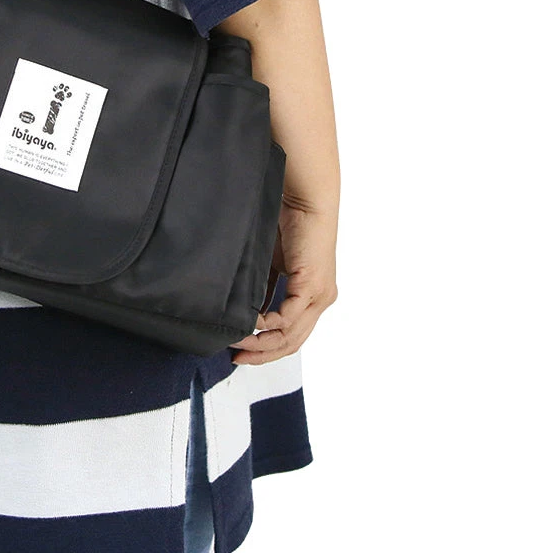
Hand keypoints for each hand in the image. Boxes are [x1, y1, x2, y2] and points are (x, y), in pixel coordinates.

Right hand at [229, 197, 337, 364]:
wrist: (305, 200)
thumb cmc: (287, 221)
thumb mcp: (269, 261)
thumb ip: (263, 285)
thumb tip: (244, 306)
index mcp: (312, 294)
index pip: (291, 333)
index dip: (266, 347)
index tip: (240, 349)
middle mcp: (320, 299)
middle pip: (292, 342)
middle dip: (262, 354)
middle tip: (237, 357)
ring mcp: (319, 296)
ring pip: (291, 336)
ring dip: (262, 343)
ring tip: (238, 343)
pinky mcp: (313, 287)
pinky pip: (288, 319)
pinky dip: (267, 325)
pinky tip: (249, 323)